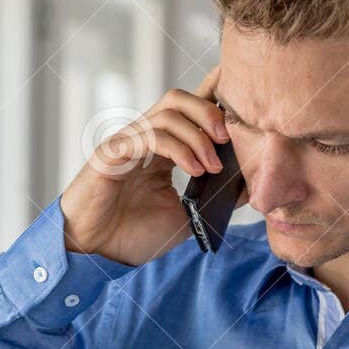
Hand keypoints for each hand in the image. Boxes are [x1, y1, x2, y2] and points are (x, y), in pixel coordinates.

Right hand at [59, 66, 241, 265]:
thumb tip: (251, 184)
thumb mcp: (187, 217)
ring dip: (198, 136)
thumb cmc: (133, 236)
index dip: (212, 94)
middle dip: (209, 112)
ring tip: (211, 167)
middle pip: (178, 99)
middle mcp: (143, 139)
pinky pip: (149, 135)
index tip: (239, 95)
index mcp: (161, 150)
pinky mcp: (113, 153)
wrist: (97, 254)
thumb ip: (214, 198)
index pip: (188, 110)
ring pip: (167, 113)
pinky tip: (193, 171)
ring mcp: (127, 143)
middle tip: (227, 140)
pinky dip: (178, 149)